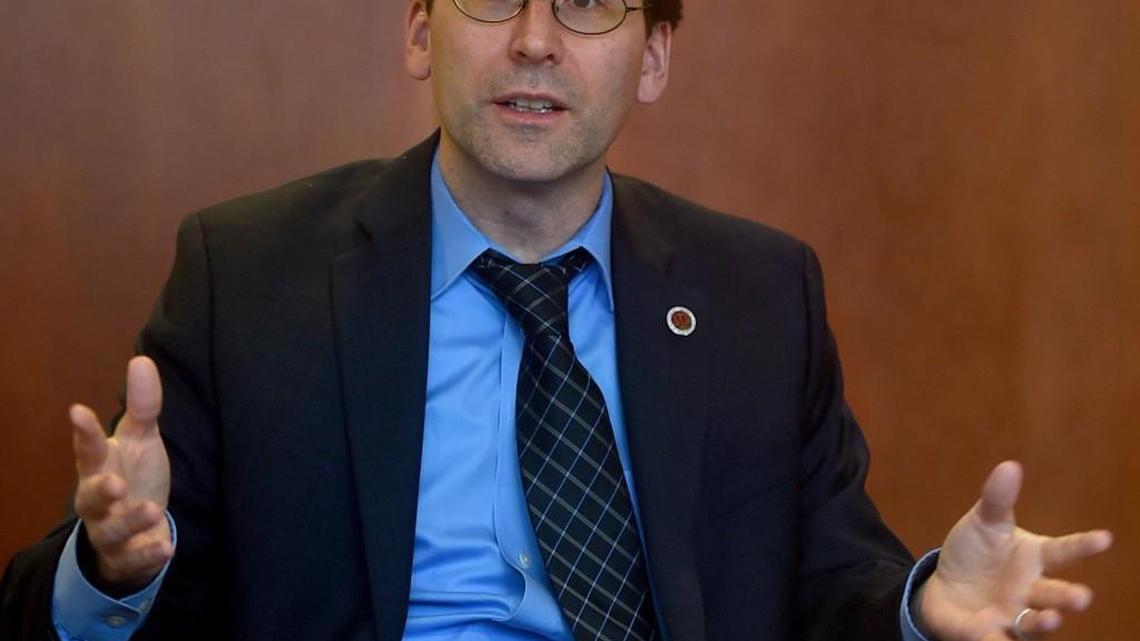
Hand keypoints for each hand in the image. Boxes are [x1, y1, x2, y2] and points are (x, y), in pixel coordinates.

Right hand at [71, 356, 172, 592]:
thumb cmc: (134, 476)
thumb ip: (143, 406)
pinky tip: (167, 548)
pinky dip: (148, 556)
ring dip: (130, 521)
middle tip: (116, 482)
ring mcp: (110, 531)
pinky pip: (133, 560)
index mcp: (100, 468)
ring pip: (111, 531)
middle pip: (89, 497)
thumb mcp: (140, 440)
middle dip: (100, 491)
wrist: (134, 531)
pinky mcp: (127, 557)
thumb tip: (142, 359)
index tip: (77, 411)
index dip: (83, 433)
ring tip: (152, 510)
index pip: (89, 449)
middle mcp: (99, 501)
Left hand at [918, 461, 1111, 640]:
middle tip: (1081, 596)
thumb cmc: (975, 553)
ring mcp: (1013, 614)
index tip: (1104, 538)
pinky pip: (995, 640)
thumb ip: (997, 499)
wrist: (945, 586)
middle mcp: (1032, 590)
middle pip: (1054, 594)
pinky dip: (997, 640)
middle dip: (1068, 597)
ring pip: (1034, 622)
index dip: (1083, 546)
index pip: (1063, 551)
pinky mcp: (989, 633)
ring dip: (1045, 622)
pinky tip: (995, 636)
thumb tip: (1009, 466)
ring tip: (1053, 619)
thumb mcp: (983, 523)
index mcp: (1034, 558)